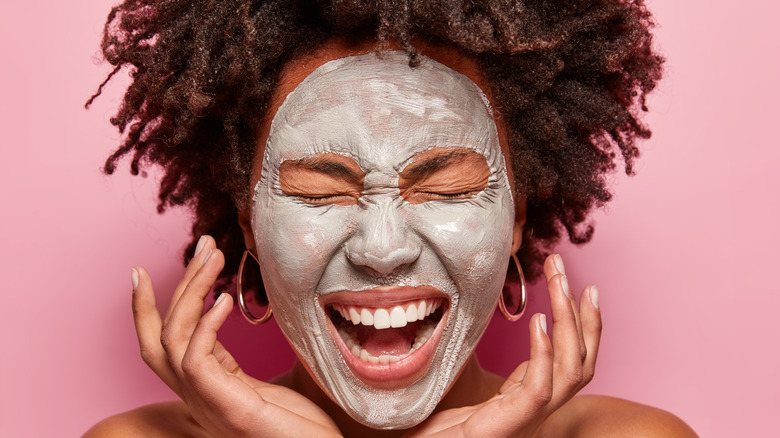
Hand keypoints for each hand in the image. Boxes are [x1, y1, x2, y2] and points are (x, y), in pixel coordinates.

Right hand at [131, 236, 341, 436]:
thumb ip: (234, 363)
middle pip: (158, 336)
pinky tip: (222, 300)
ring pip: (173, 339)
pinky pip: (196, 361)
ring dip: (192, 291)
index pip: (160, 344)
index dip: (146, 308)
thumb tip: (229, 320)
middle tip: (202, 245)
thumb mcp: (261, 388)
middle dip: (175, 286)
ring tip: (215, 258)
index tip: (144, 269)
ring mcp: (207, 404)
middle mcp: (197, 396)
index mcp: (202, 388)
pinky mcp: (227, 408)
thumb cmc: (298, 429)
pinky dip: (205, 326)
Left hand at [403, 254, 601, 437]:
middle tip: (562, 267)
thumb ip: (484, 358)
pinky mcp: (512, 424)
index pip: (573, 356)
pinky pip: (540, 388)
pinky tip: (539, 321)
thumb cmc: (442, 425)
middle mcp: (539, 407)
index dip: (580, 320)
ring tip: (559, 283)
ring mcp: (529, 417)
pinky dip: (544, 352)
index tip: (574, 282)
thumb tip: (477, 314)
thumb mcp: (469, 382)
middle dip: (579, 309)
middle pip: (582, 358)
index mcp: (531, 394)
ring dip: (570, 321)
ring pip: (572, 370)